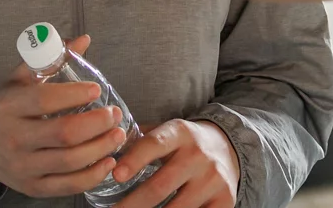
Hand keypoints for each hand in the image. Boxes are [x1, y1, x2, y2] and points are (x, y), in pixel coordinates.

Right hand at [0, 34, 128, 198]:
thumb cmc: (2, 108)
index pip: (45, 100)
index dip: (74, 94)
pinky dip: (92, 176)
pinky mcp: (32, 186)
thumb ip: (49, 59)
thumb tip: (83, 40)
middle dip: (97, 124)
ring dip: (101, 148)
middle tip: (115, 114)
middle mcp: (14, 138)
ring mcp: (23, 166)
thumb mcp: (18, 80)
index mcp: (9, 107)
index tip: (97, 89)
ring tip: (118, 135)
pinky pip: (67, 185)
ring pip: (70, 161)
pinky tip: (108, 161)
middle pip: (63, 134)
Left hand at [110, 119, 238, 207]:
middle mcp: (198, 155)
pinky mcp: (225, 199)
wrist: (228, 147)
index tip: (117, 175)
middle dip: (132, 205)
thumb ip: (140, 140)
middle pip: (160, 186)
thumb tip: (105, 150)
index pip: (154, 144)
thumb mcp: (167, 132)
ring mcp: (214, 179)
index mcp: (180, 133)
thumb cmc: (184, 144)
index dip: (134, 159)